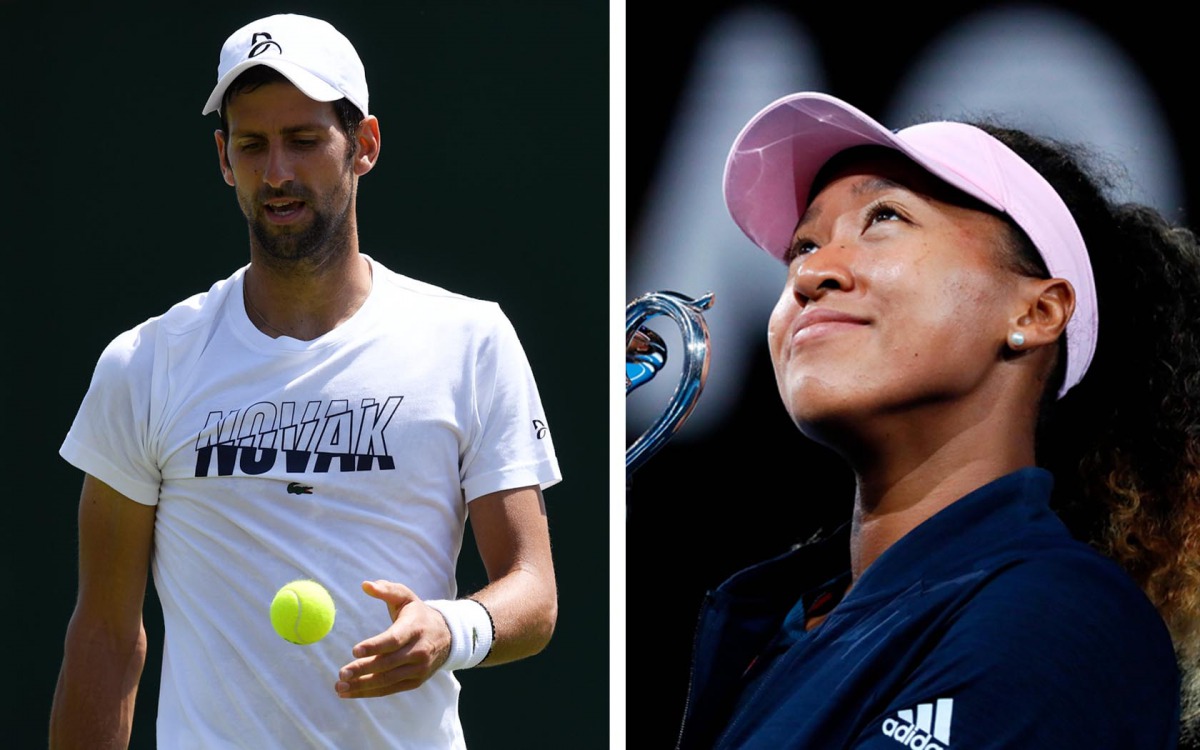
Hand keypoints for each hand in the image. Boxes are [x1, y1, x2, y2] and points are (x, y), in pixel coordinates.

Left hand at [334, 580, 451, 698]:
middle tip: (342, 673)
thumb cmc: (417, 614)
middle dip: (363, 669)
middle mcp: (419, 651)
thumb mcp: (406, 597)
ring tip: (340, 687)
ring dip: (362, 685)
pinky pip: (390, 689)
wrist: (447, 636)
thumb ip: (386, 590)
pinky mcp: (415, 681)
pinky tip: (351, 692)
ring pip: (387, 680)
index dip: (374, 646)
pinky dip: (370, 692)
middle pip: (388, 663)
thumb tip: (365, 585)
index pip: (393, 640)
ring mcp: (418, 668)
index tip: (354, 651)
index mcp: (414, 628)